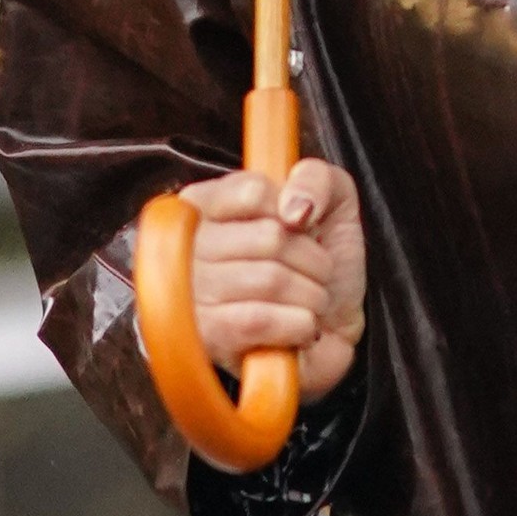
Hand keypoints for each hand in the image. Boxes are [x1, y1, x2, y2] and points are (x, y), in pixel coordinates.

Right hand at [177, 159, 366, 407]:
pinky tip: (299, 326)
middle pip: (269, 237)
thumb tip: (294, 207)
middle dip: (312, 258)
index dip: (292, 209)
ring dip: (311, 294)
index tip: (301, 226)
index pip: (253, 190)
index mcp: (204, 204)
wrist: (327, 333)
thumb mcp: (330, 202)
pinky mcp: (208, 338)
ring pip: (270, 280)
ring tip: (308, 300)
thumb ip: (316, 177)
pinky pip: (263, 320)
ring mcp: (193, 294)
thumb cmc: (317, 266)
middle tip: (314, 272)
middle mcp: (186, 246)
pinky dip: (299, 324)